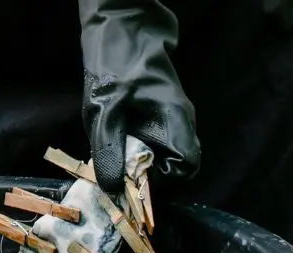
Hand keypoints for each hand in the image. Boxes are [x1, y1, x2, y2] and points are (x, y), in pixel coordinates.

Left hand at [79, 0, 200, 193]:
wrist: (119, 23)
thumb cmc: (115, 64)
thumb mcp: (105, 110)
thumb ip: (109, 149)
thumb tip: (112, 188)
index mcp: (176, 120)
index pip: (187, 166)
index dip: (162, 180)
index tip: (133, 178)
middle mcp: (180, 119)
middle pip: (173, 162)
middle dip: (145, 172)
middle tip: (116, 167)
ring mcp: (170, 112)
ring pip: (161, 149)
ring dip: (136, 158)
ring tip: (112, 150)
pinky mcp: (157, 108)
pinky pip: (151, 136)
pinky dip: (133, 143)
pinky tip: (113, 135)